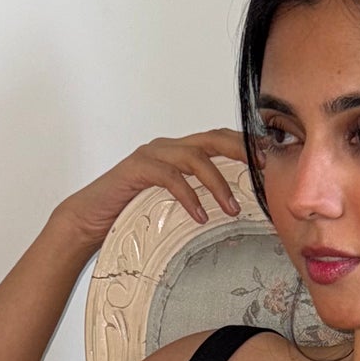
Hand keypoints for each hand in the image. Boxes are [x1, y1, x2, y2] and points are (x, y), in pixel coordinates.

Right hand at [52, 129, 248, 250]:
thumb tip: (236, 216)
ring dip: (219, 183)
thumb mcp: (173, 208)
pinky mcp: (136, 169)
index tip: (272, 162)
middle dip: (242, 151)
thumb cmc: (130, 216)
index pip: (219, 140)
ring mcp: (151, 155)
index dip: (247, 147)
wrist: (87, 222)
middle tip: (264, 172)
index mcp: (179, 152)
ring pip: (195, 157)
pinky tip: (201, 216)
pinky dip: (189, 195)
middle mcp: (167, 147)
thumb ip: (198, 201)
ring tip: (233, 209)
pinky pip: (170, 177)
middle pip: (213, 138)